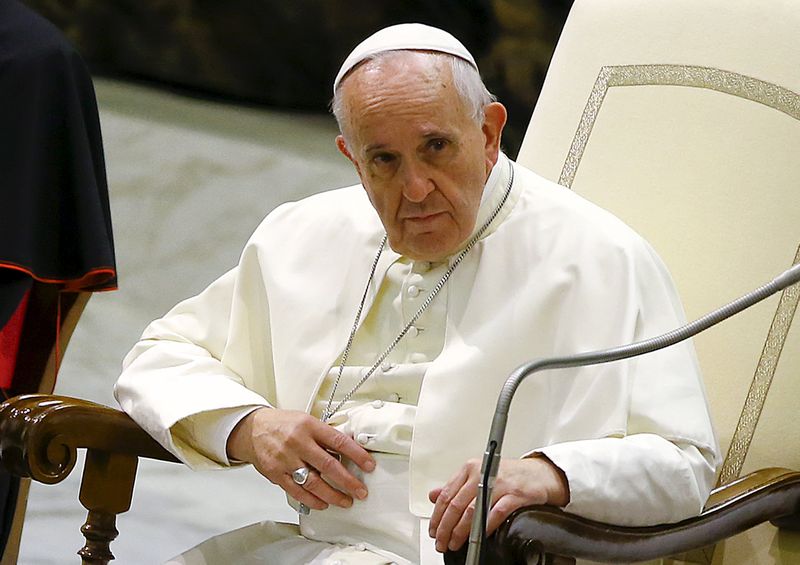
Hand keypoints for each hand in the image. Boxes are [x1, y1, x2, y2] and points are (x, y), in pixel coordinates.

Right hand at [227, 407, 375, 510]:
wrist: (252, 429)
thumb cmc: (283, 424)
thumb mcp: (307, 421)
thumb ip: (325, 436)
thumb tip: (349, 451)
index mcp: (309, 426)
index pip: (339, 441)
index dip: (357, 454)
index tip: (369, 465)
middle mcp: (298, 443)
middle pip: (328, 465)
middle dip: (348, 481)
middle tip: (360, 491)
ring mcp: (286, 459)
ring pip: (313, 482)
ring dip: (332, 495)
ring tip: (345, 501)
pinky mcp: (276, 474)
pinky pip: (296, 491)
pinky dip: (312, 500)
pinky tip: (323, 504)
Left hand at [427, 455, 568, 552]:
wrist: (538, 474)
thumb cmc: (507, 476)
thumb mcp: (478, 475)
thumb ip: (455, 486)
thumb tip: (433, 495)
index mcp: (470, 468)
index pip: (446, 494)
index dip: (437, 515)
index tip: (434, 530)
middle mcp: (482, 474)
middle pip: (456, 504)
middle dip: (446, 527)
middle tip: (441, 541)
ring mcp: (498, 484)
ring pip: (472, 511)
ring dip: (460, 531)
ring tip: (455, 543)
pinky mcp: (514, 495)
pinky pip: (495, 514)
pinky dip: (485, 527)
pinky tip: (479, 537)